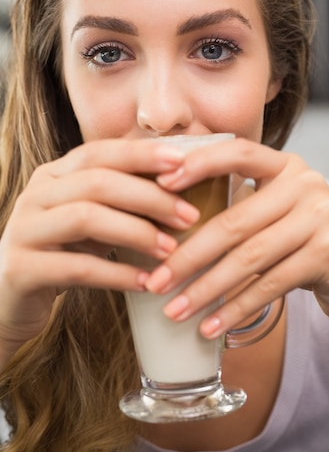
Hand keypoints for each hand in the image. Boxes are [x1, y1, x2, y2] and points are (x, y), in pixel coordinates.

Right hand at [0, 139, 198, 363]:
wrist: (10, 299)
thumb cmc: (62, 253)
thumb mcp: (91, 220)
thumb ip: (121, 201)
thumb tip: (180, 187)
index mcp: (53, 175)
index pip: (100, 152)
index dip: (141, 154)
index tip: (183, 161)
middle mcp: (35, 194)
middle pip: (97, 182)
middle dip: (149, 197)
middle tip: (188, 216)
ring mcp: (23, 230)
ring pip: (86, 218)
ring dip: (136, 232)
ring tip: (170, 250)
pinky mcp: (21, 269)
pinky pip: (77, 267)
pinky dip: (117, 274)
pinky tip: (147, 282)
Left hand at [145, 138, 328, 337]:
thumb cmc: (305, 238)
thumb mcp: (277, 210)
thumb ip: (240, 205)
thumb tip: (168, 222)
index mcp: (285, 166)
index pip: (238, 152)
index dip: (198, 163)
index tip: (159, 182)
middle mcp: (305, 184)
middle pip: (234, 221)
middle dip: (188, 256)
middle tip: (156, 281)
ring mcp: (320, 217)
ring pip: (249, 257)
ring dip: (206, 289)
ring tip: (174, 310)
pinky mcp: (328, 253)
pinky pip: (270, 285)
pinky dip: (236, 308)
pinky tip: (211, 326)